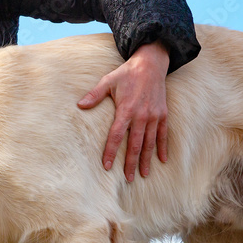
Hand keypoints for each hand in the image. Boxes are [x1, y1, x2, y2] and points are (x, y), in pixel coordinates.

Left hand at [78, 41, 170, 181]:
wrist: (151, 64)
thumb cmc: (127, 73)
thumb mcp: (108, 81)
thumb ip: (95, 95)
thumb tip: (80, 105)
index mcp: (126, 110)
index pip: (116, 136)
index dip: (111, 152)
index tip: (106, 166)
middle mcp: (141, 116)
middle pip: (135, 144)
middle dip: (130, 163)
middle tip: (127, 178)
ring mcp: (153, 116)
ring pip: (149, 143)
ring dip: (146, 160)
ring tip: (143, 174)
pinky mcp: (162, 114)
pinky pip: (163, 134)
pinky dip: (162, 147)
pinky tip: (162, 160)